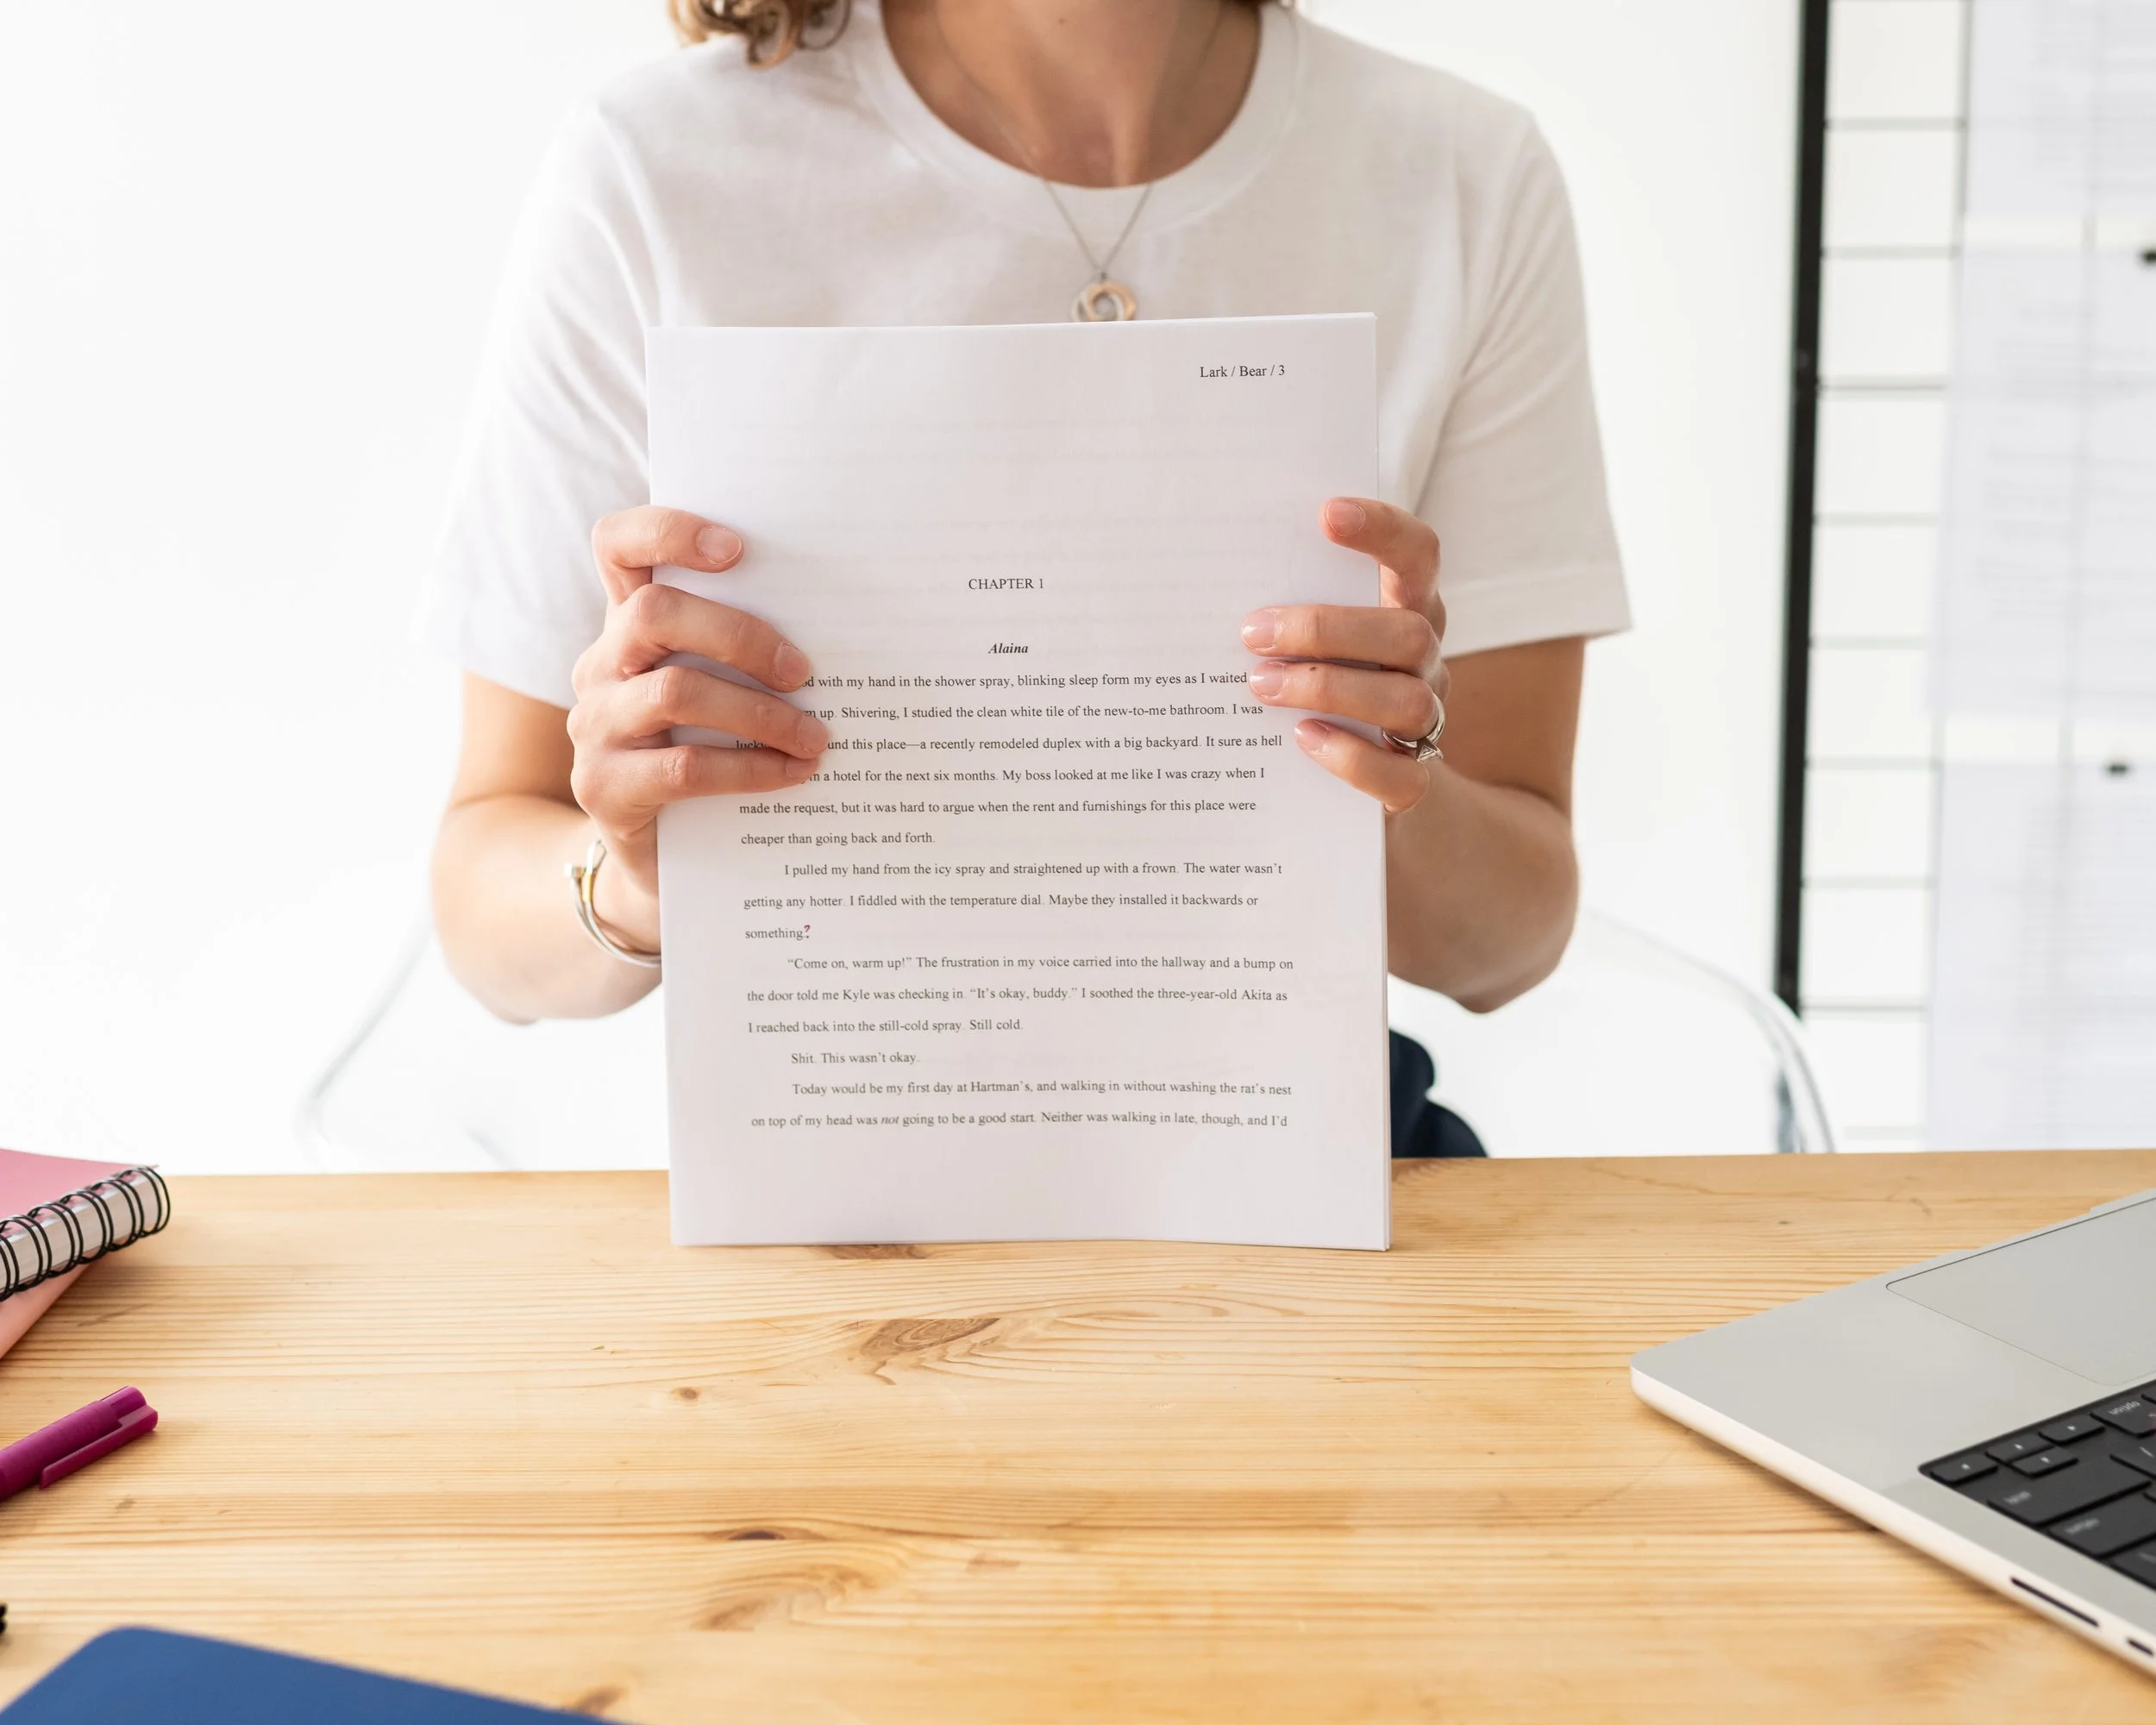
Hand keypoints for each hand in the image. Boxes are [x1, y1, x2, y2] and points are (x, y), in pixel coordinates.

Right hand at [566, 507, 826, 935]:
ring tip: (815, 737)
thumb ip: (750, 653)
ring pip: (674, 691)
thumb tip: (848, 627)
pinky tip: (792, 774)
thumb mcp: (723, 693)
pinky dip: (749, 768)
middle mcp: (601, 665)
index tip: (737, 548)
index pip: (619, 546)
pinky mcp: (604, 788)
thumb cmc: (708, 755)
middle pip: (653, 613)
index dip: (667, 531)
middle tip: (803, 670)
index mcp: (629, 625)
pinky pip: (683, 767)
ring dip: (759, 712)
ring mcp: (595, 726)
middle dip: (740, 634)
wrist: (661, 860)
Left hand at [1242, 497, 1448, 814]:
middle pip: (1407, 631)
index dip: (1383, 530)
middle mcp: (1427, 661)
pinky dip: (1349, 756)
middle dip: (1326, 629)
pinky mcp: (1414, 784)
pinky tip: (1302, 738)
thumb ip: (1288, 607)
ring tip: (1260, 686)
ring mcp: (1427, 721)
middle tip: (1252, 633)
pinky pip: (1400, 776)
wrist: (1378, 781)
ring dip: (1327, 687)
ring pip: (1405, 699)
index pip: (1418, 555)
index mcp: (1408, 610)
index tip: (1325, 514)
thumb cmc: (1326, 684)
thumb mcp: (1314, 639)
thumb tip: (1205, 583)